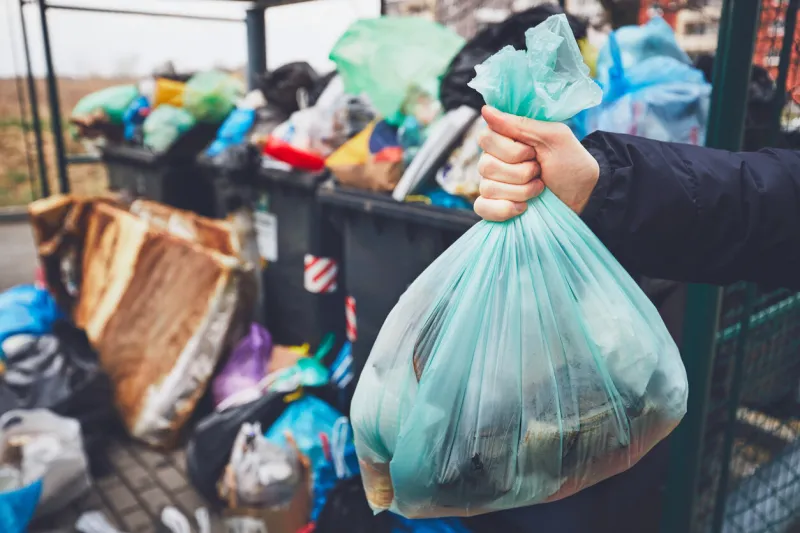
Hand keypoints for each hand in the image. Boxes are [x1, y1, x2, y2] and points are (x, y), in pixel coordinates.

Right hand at [474, 106, 599, 221]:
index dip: (511, 150)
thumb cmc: (571, 162)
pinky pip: (482, 208)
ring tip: (539, 188)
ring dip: (521, 191)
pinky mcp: (494, 207)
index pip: (485, 138)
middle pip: (486, 166)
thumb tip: (485, 110)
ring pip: (488, 188)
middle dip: (520, 173)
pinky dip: (504, 210)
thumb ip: (520, 123)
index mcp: (505, 140)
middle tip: (539, 170)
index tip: (532, 152)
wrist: (584, 195)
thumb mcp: (553, 137)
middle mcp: (493, 160)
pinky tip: (523, 208)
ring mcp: (493, 185)